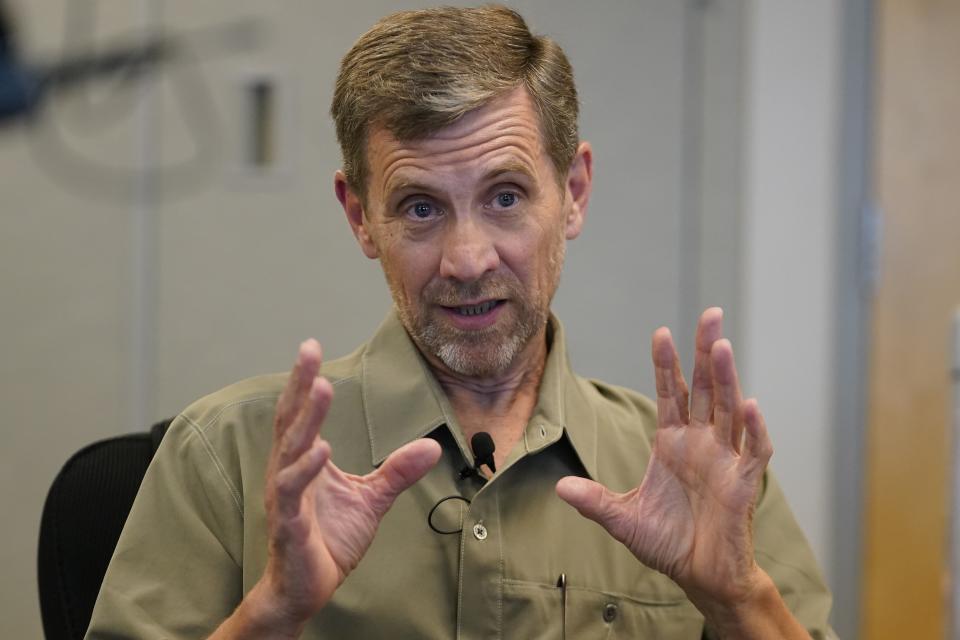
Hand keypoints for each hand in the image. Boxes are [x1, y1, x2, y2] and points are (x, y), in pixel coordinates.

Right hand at [253, 340, 440, 632]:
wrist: (306, 588)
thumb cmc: (329, 540)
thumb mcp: (371, 500)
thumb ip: (397, 471)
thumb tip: (433, 445)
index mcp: (302, 462)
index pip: (301, 415)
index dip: (304, 382)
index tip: (310, 346)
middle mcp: (287, 473)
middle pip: (291, 422)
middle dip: (300, 386)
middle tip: (309, 352)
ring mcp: (285, 499)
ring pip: (290, 452)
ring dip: (306, 420)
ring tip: (321, 389)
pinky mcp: (289, 526)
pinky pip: (291, 494)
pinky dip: (304, 471)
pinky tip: (320, 450)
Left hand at [556, 308, 772, 609]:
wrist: (699, 576)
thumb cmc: (667, 542)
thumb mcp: (622, 518)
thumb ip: (594, 501)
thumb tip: (559, 488)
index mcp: (672, 443)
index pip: (671, 393)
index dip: (667, 364)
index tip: (661, 333)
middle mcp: (700, 443)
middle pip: (705, 388)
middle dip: (706, 351)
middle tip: (710, 315)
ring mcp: (724, 459)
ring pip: (728, 409)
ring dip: (727, 379)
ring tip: (722, 346)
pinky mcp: (743, 483)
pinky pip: (753, 450)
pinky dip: (754, 429)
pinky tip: (749, 405)